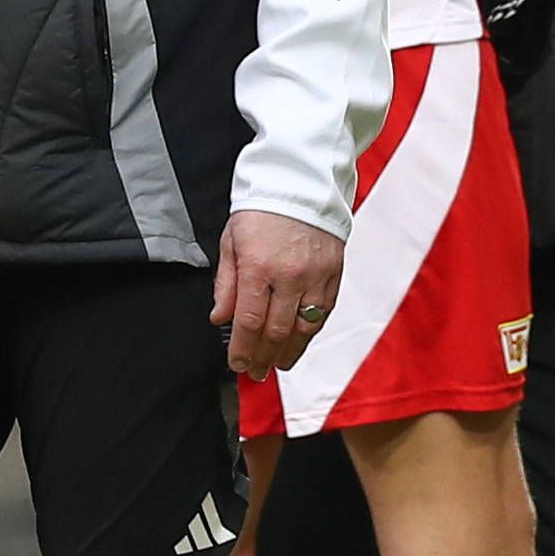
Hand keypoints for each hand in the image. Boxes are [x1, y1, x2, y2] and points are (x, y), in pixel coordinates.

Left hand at [211, 208, 344, 377]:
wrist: (301, 183)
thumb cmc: (262, 209)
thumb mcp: (231, 241)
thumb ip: (226, 284)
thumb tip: (220, 318)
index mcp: (259, 266)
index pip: (249, 321)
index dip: (243, 349)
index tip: (238, 363)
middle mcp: (290, 275)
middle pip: (277, 331)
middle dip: (264, 357)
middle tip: (256, 371)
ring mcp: (316, 276)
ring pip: (304, 328)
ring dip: (289, 352)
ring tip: (277, 364)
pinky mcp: (334, 274)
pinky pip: (324, 313)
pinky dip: (310, 333)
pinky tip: (299, 342)